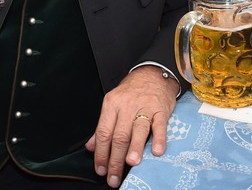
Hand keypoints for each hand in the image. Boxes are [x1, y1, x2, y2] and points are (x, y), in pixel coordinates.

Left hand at [85, 66, 177, 187]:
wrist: (152, 74)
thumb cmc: (131, 92)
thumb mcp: (113, 105)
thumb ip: (102, 127)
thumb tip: (90, 147)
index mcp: (111, 105)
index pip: (103, 132)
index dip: (101, 153)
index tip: (100, 169)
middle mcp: (126, 106)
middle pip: (119, 135)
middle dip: (115, 159)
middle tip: (114, 177)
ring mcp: (144, 107)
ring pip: (137, 130)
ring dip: (134, 148)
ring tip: (131, 163)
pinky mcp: (161, 109)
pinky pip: (159, 125)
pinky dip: (159, 139)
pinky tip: (156, 151)